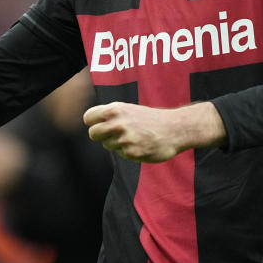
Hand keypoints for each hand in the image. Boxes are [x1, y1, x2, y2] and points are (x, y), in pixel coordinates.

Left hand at [83, 101, 225, 162]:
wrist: (175, 128)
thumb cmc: (150, 118)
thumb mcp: (128, 109)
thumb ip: (110, 115)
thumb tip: (92, 123)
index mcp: (115, 110)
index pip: (88, 118)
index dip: (93, 122)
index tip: (99, 124)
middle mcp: (117, 123)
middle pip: (93, 134)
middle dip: (100, 135)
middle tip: (113, 134)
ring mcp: (124, 139)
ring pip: (107, 145)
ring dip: (116, 143)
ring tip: (133, 137)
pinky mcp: (131, 153)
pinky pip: (121, 153)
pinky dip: (128, 151)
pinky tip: (140, 144)